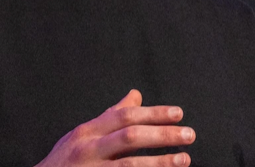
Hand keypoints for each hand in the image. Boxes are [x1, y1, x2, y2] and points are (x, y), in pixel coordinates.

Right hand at [35, 89, 194, 166]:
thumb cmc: (65, 161)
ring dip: (161, 163)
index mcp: (88, 131)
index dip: (153, 113)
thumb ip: (110, 117)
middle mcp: (89, 149)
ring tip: (184, 159)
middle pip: (131, 136)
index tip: (178, 113)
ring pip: (131, 165)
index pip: (124, 116)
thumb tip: (136, 95)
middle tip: (189, 134)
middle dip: (162, 135)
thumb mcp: (83, 135)